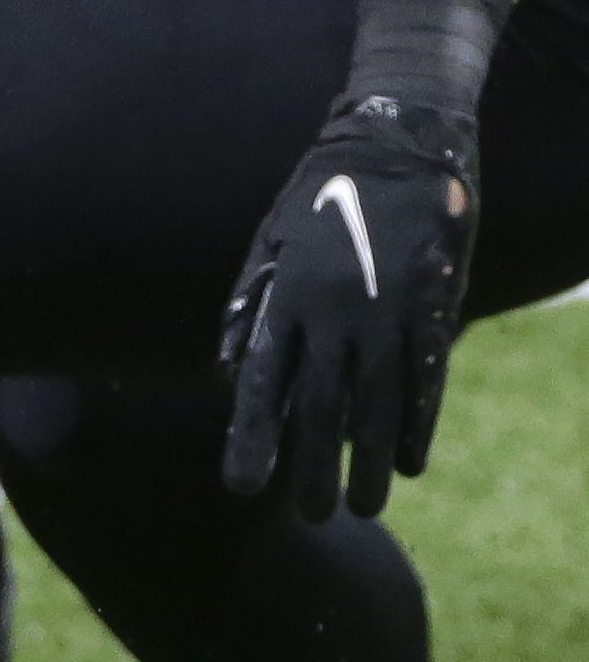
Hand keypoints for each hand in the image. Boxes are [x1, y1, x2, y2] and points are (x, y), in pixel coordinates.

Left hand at [220, 94, 478, 521]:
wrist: (398, 144)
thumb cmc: (317, 199)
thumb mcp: (266, 246)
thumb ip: (248, 311)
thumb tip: (228, 375)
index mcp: (287, 298)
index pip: (263, 383)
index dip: (252, 437)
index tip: (241, 487)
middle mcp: (336, 312)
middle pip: (322, 405)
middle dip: (315, 465)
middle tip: (312, 517)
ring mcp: (390, 311)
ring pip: (379, 401)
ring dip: (373, 459)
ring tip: (367, 506)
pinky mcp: (434, 306)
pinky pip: (427, 376)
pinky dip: (420, 422)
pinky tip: (414, 462)